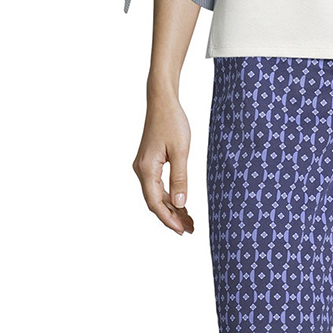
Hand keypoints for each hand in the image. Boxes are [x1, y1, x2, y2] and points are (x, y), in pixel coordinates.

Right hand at [133, 86, 195, 234]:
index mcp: (146, 169)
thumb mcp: (181, 151)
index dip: (168, 219)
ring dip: (171, 208)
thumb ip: (180, 178)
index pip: (154, 202)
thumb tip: (180, 203)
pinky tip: (181, 204)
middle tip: (191, 229)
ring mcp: (143, 167)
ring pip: (156, 195)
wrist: (162, 101)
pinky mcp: (149, 163)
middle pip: (154, 202)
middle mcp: (141, 170)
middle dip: (172, 217)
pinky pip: (157, 186)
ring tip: (189, 221)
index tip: (182, 230)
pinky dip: (169, 196)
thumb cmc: (172, 122)